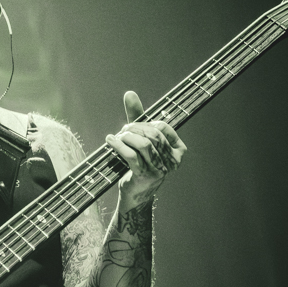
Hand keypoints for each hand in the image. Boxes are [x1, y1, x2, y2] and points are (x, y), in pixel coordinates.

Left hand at [105, 91, 186, 208]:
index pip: (162, 127)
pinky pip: (131, 155)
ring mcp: (159, 170)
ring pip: (143, 144)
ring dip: (126, 137)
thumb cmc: (139, 162)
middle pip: (152, 135)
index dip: (145, 123)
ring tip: (117, 137)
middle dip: (134, 129)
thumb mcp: (141, 138)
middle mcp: (172, 160)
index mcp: (178, 150)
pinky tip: (110, 141)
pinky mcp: (144, 176)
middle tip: (122, 131)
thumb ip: (137, 116)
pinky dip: (118, 145)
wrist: (135, 193)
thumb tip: (129, 93)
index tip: (132, 126)